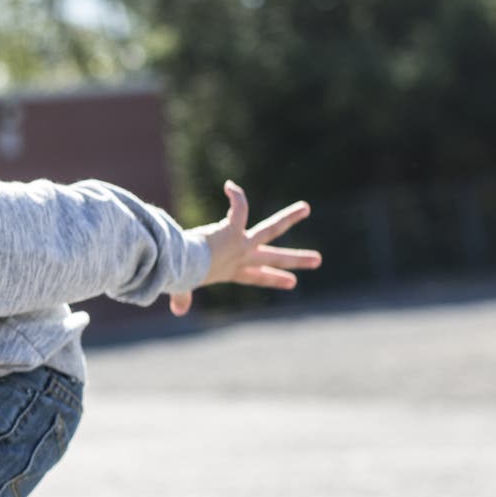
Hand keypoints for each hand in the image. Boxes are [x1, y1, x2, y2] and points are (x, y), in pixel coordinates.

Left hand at [169, 181, 323, 315]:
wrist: (183, 266)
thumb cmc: (181, 275)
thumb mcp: (183, 287)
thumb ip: (182, 297)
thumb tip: (177, 310)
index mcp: (231, 271)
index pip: (256, 276)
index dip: (273, 278)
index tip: (291, 282)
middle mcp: (242, 258)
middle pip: (274, 257)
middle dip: (296, 260)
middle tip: (318, 259)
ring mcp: (242, 244)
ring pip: (271, 229)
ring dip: (289, 217)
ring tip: (305, 207)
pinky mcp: (235, 230)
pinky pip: (241, 208)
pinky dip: (237, 197)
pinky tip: (229, 186)